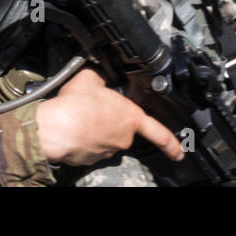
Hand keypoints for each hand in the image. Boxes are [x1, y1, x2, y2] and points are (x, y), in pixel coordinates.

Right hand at [36, 68, 182, 166]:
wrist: (55, 128)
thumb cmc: (76, 104)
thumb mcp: (91, 78)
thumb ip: (102, 77)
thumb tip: (100, 75)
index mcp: (131, 118)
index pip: (159, 134)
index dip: (172, 144)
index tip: (179, 152)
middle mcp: (123, 138)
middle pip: (123, 130)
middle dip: (111, 121)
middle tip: (94, 108)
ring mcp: (106, 151)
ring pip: (105, 138)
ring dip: (95, 129)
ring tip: (79, 115)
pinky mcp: (90, 159)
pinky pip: (90, 147)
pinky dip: (83, 139)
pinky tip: (72, 127)